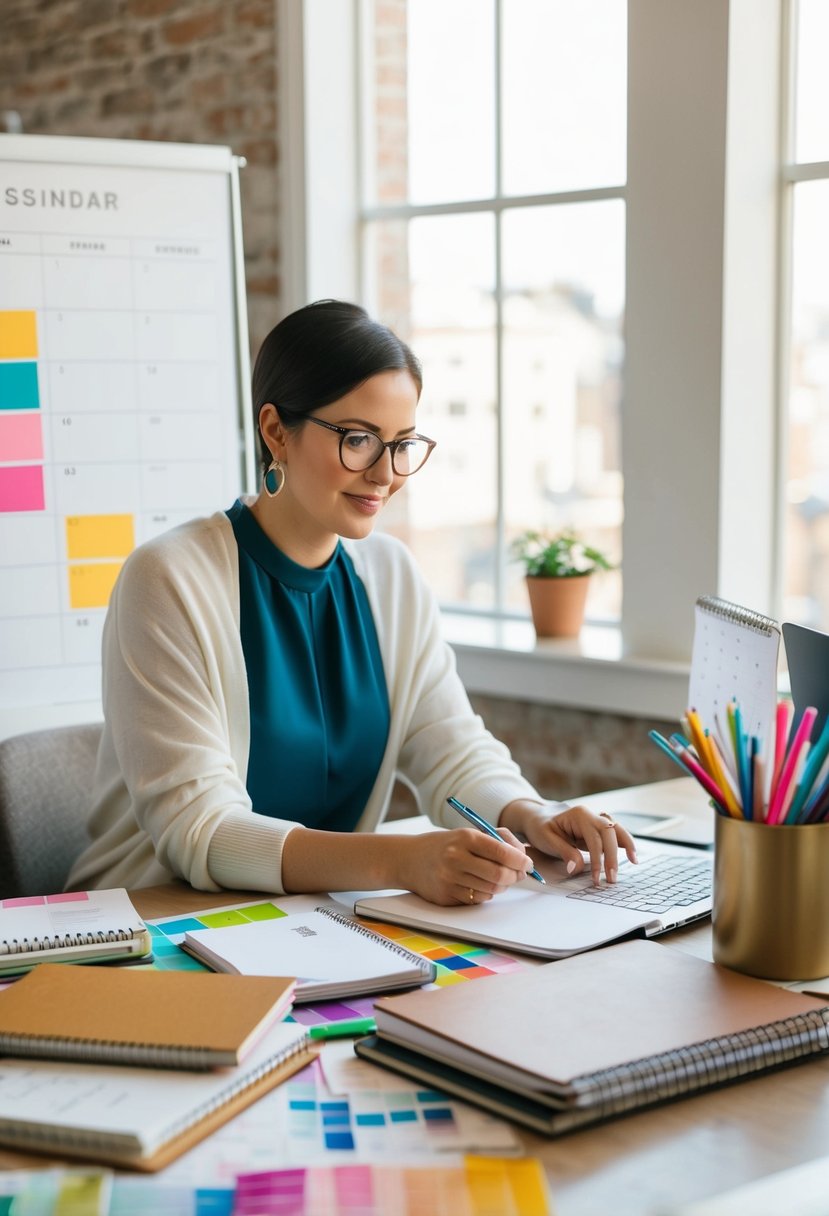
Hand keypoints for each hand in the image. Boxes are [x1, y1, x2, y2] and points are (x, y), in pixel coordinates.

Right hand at [397, 827, 532, 905]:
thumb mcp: (468, 834)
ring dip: (500, 886)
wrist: (409, 859)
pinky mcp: (446, 896)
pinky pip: (477, 900)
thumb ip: (498, 842)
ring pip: (491, 890)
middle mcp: (456, 858)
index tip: (527, 863)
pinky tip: (477, 884)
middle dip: (514, 876)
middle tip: (517, 874)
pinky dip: (485, 894)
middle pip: (499, 875)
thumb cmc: (446, 845)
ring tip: (495, 877)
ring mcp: (450, 879)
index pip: (502, 852)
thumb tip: (524, 859)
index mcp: (465, 838)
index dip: (520, 860)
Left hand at [500, 800, 637, 884]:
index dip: (598, 858)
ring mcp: (595, 820)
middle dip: (612, 856)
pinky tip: (631, 854)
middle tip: (611, 879)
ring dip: (626, 845)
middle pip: (610, 832)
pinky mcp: (597, 829)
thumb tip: (577, 868)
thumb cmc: (540, 828)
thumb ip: (564, 852)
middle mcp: (590, 815)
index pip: (594, 837)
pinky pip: (614, 834)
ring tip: (634, 861)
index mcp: (579, 814)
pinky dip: (623, 842)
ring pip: (617, 829)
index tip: (596, 877)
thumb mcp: (546, 839)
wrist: (537, 818)